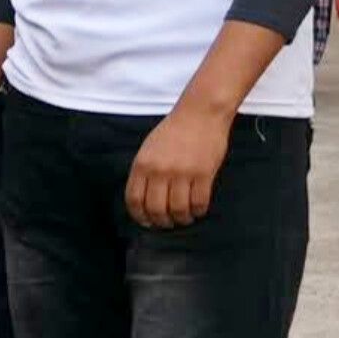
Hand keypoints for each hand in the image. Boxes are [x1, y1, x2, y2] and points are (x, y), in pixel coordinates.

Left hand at [125, 109, 230, 229]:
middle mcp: (159, 171)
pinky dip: (198, 211)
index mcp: (142, 165)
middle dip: (161, 221)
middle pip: (156, 209)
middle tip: (167, 223)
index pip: (134, 199)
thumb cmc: (174, 131)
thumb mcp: (148, 149)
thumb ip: (144, 171)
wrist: (200, 114)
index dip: (139, 216)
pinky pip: (199, 202)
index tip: (146, 222)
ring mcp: (182, 173)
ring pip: (178, 209)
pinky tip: (197, 211)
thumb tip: (144, 198)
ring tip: (184, 218)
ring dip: (181, 219)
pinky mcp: (204, 174)